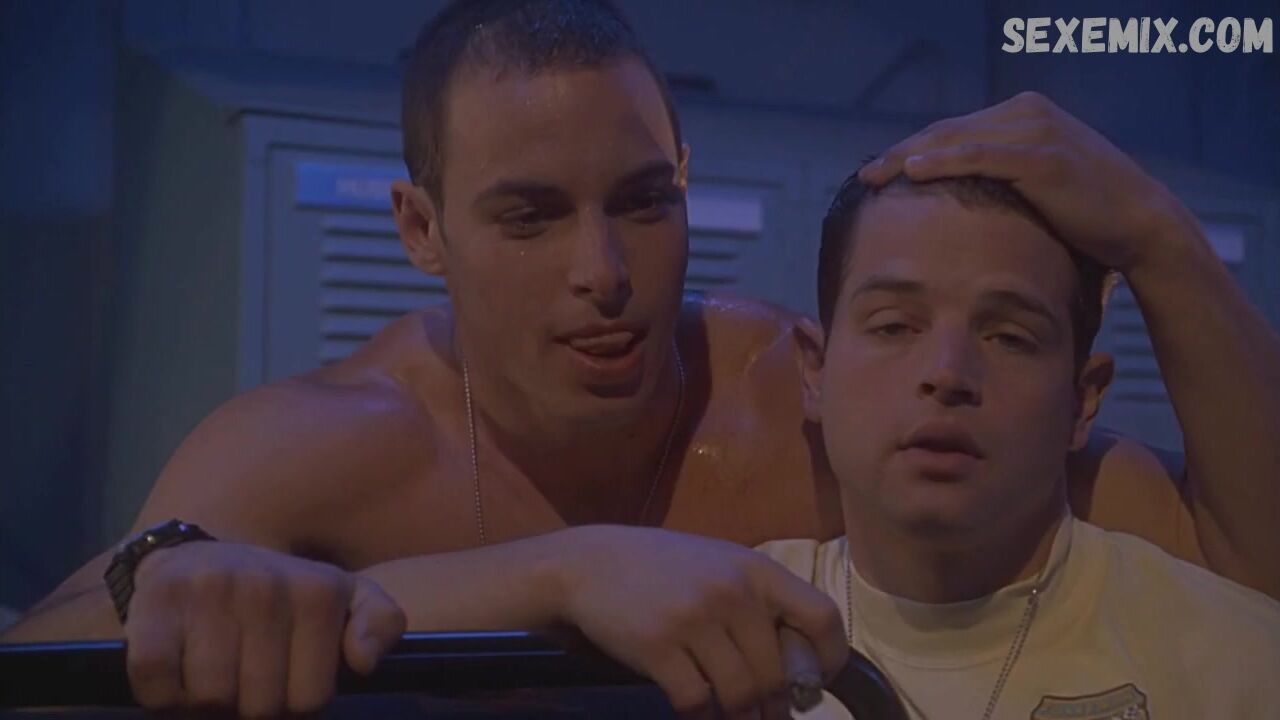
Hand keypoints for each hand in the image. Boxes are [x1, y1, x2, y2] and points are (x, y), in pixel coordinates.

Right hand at [124, 541, 405, 716]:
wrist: (196, 557)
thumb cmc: (278, 595)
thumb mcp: (344, 598)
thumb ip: (380, 622)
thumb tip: (364, 662)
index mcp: (318, 592)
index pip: (310, 700)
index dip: (293, 706)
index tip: (282, 682)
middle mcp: (267, 586)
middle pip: (260, 707)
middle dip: (248, 708)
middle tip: (241, 681)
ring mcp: (209, 591)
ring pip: (209, 701)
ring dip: (202, 705)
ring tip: (208, 675)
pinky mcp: (154, 603)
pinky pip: (156, 685)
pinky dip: (159, 695)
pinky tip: (173, 671)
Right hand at [554, 526, 847, 718]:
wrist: (588, 564)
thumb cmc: (662, 570)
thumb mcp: (719, 566)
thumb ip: (758, 603)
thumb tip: (801, 667)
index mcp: (756, 569)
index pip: (821, 617)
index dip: (829, 658)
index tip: (816, 682)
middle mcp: (731, 591)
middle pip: (778, 674)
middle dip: (775, 706)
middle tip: (766, 715)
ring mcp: (693, 618)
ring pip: (741, 694)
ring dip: (741, 718)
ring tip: (736, 718)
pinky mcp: (657, 646)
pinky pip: (696, 701)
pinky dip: (701, 715)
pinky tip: (695, 709)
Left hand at [859, 91, 1191, 272]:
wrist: (1140, 225)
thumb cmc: (1085, 215)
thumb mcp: (1035, 185)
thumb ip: (1000, 177)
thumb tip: (958, 196)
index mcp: (1022, 114)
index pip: (953, 131)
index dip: (913, 150)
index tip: (879, 172)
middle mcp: (1026, 112)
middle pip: (947, 131)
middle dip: (901, 153)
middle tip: (865, 176)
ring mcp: (1034, 130)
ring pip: (956, 140)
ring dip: (909, 158)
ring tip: (874, 176)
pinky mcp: (1041, 156)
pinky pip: (980, 156)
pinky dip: (943, 161)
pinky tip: (912, 171)